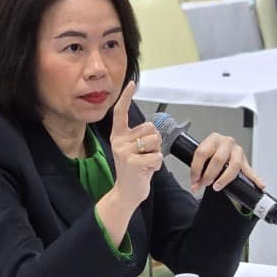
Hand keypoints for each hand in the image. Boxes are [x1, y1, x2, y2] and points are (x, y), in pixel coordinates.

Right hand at [108, 81, 162, 208]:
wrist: (126, 193)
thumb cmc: (134, 170)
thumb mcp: (133, 150)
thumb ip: (140, 137)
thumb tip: (154, 128)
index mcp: (119, 135)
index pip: (121, 112)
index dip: (126, 97)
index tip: (131, 83)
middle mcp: (119, 141)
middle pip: (151, 129)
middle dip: (155, 142)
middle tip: (145, 155)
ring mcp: (125, 152)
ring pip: (155, 142)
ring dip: (156, 154)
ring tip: (145, 163)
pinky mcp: (133, 163)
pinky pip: (157, 156)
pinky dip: (157, 164)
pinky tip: (146, 171)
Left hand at [189, 132, 263, 193]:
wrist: (220, 151)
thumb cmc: (211, 154)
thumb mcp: (203, 158)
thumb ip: (198, 171)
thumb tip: (194, 186)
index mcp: (213, 139)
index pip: (202, 153)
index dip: (196, 168)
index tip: (194, 180)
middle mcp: (226, 142)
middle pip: (218, 159)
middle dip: (209, 175)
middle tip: (204, 183)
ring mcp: (237, 151)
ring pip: (233, 165)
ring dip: (224, 178)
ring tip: (217, 186)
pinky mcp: (244, 161)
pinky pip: (250, 171)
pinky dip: (255, 179)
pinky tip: (260, 185)